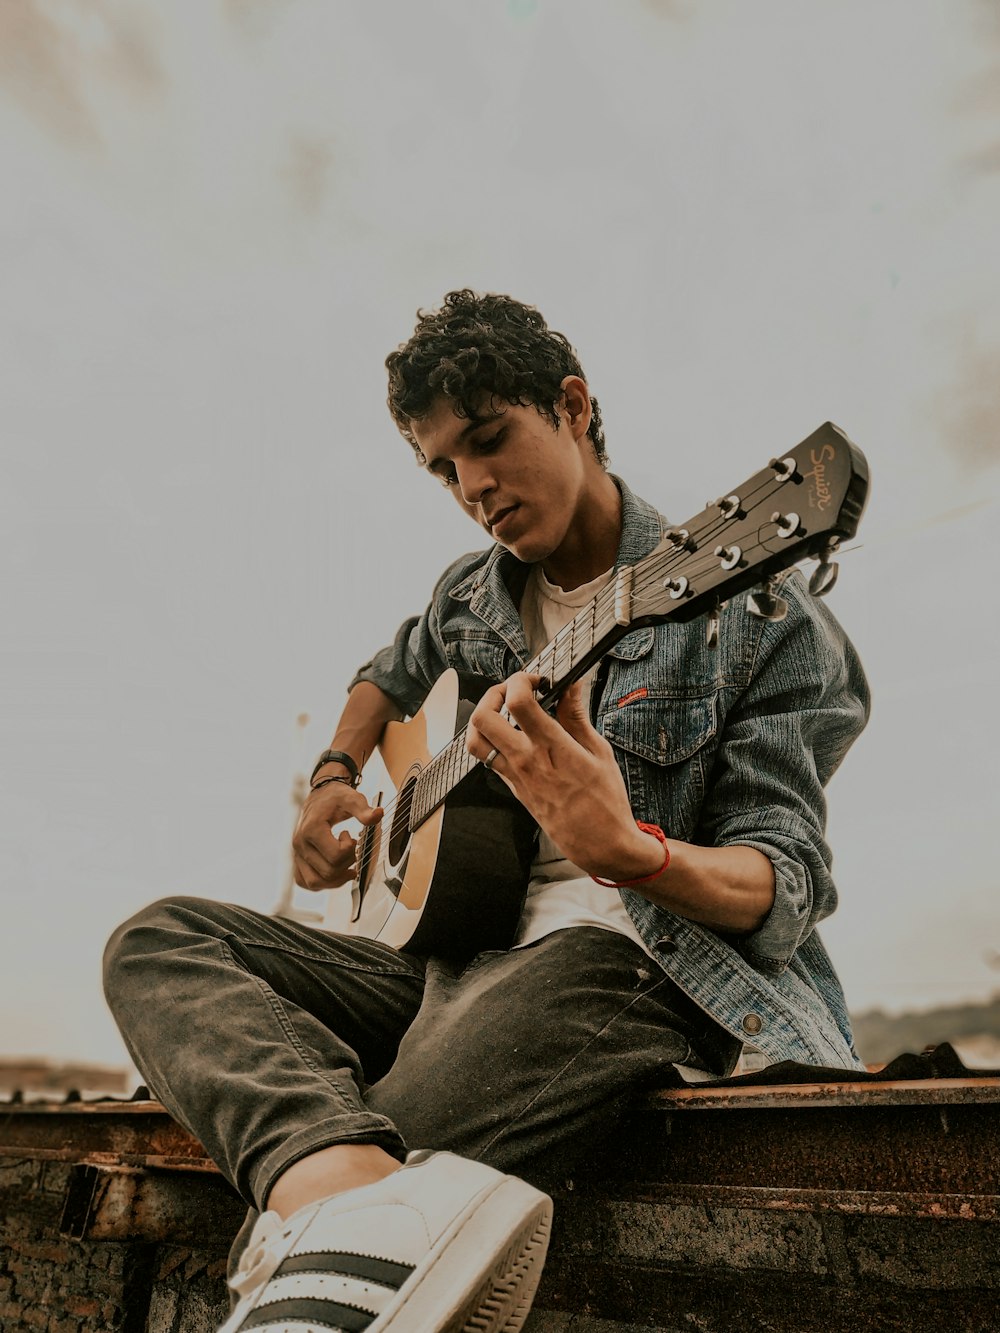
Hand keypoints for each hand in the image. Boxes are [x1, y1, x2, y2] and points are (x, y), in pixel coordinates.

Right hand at [292, 781, 382, 890]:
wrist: (320, 797)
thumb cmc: (335, 797)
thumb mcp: (351, 798)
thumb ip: (363, 809)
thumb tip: (378, 814)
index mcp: (311, 829)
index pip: (335, 856)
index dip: (350, 850)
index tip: (350, 837)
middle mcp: (300, 844)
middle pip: (328, 872)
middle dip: (347, 863)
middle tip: (351, 848)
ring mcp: (297, 854)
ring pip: (315, 883)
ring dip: (336, 879)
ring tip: (347, 867)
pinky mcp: (297, 860)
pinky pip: (305, 882)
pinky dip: (322, 883)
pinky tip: (334, 873)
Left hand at [465, 672, 664, 883]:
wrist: (600, 844)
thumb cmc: (606, 801)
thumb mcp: (599, 752)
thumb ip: (577, 716)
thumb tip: (572, 685)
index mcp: (552, 747)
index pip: (518, 702)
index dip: (521, 680)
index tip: (536, 679)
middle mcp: (526, 761)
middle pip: (483, 718)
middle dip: (493, 693)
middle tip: (513, 691)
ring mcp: (515, 777)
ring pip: (475, 741)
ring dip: (483, 719)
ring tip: (504, 712)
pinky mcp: (513, 789)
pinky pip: (487, 760)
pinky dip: (490, 741)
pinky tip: (511, 736)